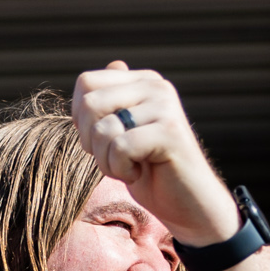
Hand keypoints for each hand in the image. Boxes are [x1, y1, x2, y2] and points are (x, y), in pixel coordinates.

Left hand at [69, 61, 238, 247]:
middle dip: (90, 141)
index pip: (86, 83)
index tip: (101, 140)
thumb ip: (116, 100)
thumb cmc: (152, 173)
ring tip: (130, 167)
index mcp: (143, 82)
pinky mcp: (170, 132)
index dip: (80, 117)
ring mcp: (165, 107)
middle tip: (114, 157)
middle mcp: (156, 87)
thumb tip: (114, 64)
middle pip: (89, 103)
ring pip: (102, 129)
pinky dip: (120, 170)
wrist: (189, 206)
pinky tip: (139, 173)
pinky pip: (120, 148)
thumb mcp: (126, 133)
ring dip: (106, 160)